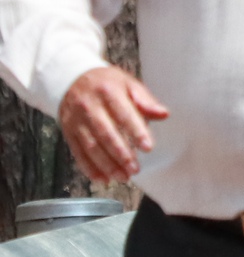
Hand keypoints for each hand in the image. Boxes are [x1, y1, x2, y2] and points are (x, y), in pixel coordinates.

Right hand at [60, 65, 168, 182]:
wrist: (70, 78)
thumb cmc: (107, 83)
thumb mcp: (128, 84)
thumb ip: (145, 101)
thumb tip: (163, 114)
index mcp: (108, 92)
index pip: (124, 114)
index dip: (136, 132)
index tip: (148, 148)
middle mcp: (89, 106)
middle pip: (105, 133)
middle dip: (121, 154)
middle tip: (135, 169)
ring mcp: (76, 120)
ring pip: (90, 146)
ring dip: (106, 165)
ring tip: (123, 177)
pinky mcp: (67, 131)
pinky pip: (77, 152)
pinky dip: (89, 168)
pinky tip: (102, 178)